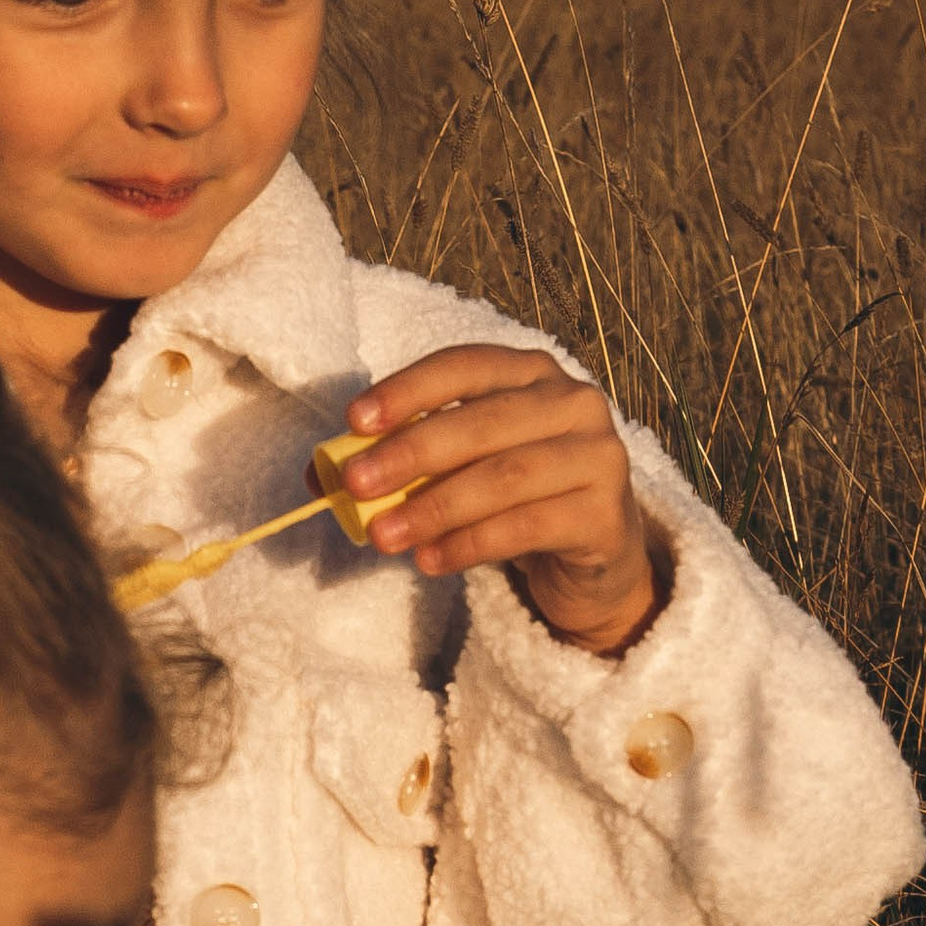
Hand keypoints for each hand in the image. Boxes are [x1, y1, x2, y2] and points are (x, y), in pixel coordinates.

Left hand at [345, 344, 663, 652]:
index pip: (466, 365)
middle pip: (482, 422)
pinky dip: (470, 544)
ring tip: (383, 537)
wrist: (594, 560)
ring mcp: (599, 456)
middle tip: (355, 486)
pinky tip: (430, 561)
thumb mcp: (457, 471)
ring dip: (434, 507)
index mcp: (532, 374)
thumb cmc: (515, 501)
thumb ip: (401, 464)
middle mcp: (574, 403)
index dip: (409, 389)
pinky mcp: (605, 515)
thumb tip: (319, 476)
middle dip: (411, 453)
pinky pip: (527, 526)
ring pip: (505, 477)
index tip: (355, 421)